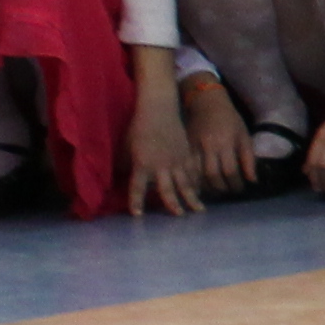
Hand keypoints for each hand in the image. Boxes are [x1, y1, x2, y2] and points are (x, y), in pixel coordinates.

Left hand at [126, 94, 202, 215]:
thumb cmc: (138, 127)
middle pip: (168, 190)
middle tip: (180, 216)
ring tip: (199, 210)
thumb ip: (126, 164)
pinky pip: (193, 172)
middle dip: (173, 205)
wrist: (159, 109)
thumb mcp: (126, 147)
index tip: (138, 215)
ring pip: (186, 183)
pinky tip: (201, 190)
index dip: (137, 202)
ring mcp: (177, 160)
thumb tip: (123, 177)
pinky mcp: (187, 154)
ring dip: (192, 198)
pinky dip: (197, 183)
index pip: (137, 188)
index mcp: (142, 164)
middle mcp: (161, 165)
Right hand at [182, 81, 254, 194]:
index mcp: (225, 143)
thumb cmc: (229, 119)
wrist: (204, 102)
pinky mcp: (183, 148)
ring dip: (207, 187)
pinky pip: (188, 168)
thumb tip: (253, 181)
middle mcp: (208, 147)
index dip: (236, 184)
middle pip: (212, 176)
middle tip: (228, 192)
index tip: (240, 189)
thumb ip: (249, 159)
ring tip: (216, 190)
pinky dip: (195, 179)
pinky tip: (202, 183)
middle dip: (222, 188)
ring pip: (197, 174)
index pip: (230, 171)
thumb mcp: (244, 135)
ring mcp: (193, 147)